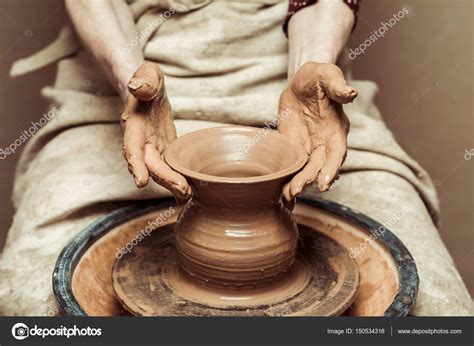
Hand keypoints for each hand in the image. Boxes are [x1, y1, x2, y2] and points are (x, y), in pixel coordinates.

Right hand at [121, 62, 190, 202]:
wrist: (146, 89)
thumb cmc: (146, 79)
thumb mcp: (147, 73)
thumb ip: (145, 80)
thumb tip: (138, 87)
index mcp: (134, 125)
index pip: (132, 147)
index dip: (136, 164)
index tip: (141, 181)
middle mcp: (140, 142)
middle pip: (151, 165)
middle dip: (165, 179)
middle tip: (184, 191)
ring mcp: (152, 149)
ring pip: (161, 171)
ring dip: (173, 185)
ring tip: (188, 197)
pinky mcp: (164, 151)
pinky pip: (170, 168)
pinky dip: (178, 180)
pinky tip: (190, 194)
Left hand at [278, 62, 356, 208]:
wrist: (302, 83)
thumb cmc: (318, 77)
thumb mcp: (327, 75)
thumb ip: (337, 85)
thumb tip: (351, 94)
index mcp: (336, 129)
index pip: (337, 152)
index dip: (331, 168)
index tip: (324, 183)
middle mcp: (325, 143)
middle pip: (319, 167)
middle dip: (309, 179)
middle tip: (296, 191)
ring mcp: (309, 147)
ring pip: (305, 171)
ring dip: (297, 184)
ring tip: (287, 197)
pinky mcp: (294, 148)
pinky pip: (292, 167)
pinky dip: (287, 180)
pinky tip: (280, 195)